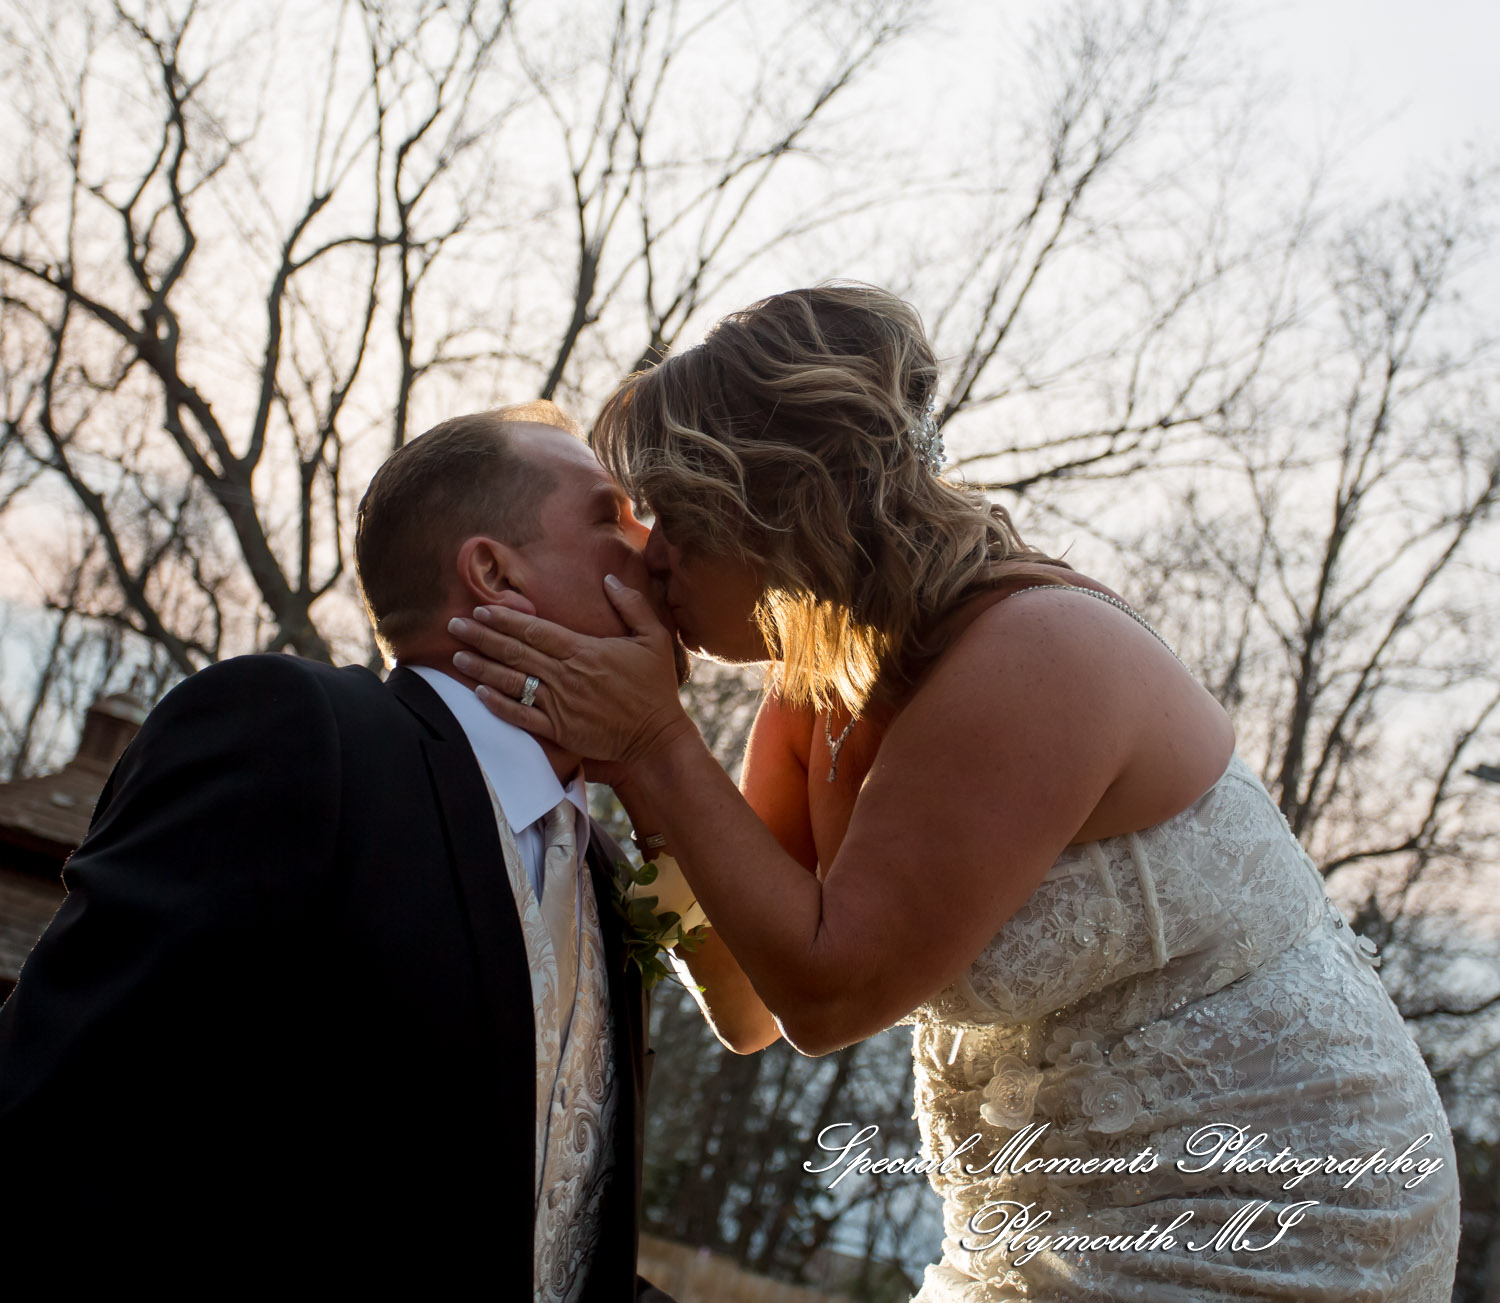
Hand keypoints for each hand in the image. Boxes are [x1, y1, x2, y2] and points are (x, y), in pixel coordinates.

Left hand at [449, 576, 695, 766]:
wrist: (658, 737)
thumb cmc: (656, 687)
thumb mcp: (654, 638)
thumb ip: (631, 605)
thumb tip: (609, 579)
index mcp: (584, 651)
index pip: (535, 630)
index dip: (505, 620)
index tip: (481, 610)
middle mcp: (566, 676)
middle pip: (515, 652)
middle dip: (481, 638)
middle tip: (454, 626)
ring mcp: (561, 705)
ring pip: (512, 682)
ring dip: (482, 668)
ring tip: (457, 657)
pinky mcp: (560, 731)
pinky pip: (522, 717)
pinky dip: (499, 705)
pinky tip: (480, 693)